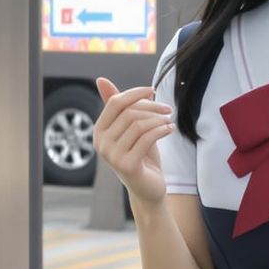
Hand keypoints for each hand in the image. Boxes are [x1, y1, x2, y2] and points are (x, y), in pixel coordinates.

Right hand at [94, 75, 178, 208]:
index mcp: (99, 132)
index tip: (153, 90)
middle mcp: (101, 144)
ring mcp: (112, 156)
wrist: (148, 188)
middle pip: (128, 112)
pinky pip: (147, 138)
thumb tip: (101, 80)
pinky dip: (161, 130)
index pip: (115, 103)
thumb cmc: (141, 155)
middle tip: (168, 109)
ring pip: (138, 124)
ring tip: (169, 121)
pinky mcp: (127, 165)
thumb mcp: (131, 128)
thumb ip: (119, 107)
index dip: (135, 93)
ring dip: (158, 119)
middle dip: (151, 107)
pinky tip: (170, 130)